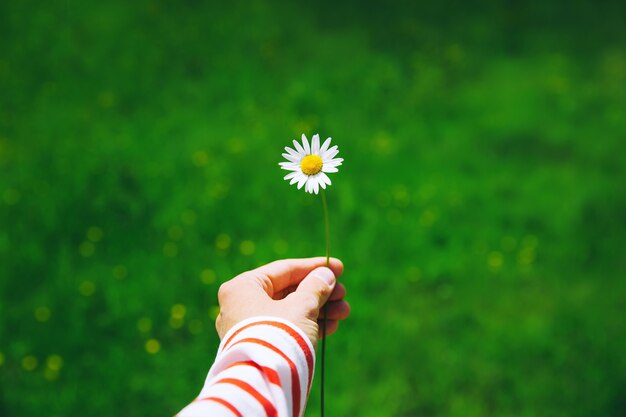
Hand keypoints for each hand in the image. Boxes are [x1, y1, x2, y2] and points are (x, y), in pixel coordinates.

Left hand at [215, 257, 349, 347]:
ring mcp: (247, 327)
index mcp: (243, 287)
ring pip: (289, 311)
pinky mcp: (258, 346)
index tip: (338, 267)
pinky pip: (285, 328)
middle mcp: (240, 305)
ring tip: (344, 311)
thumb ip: (315, 287)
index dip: (314, 267)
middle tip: (343, 293)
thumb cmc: (279, 335)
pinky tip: (332, 326)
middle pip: (287, 291)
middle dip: (319, 292)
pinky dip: (307, 325)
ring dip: (318, 309)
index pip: (284, 270)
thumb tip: (326, 275)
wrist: (263, 383)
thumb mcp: (302, 307)